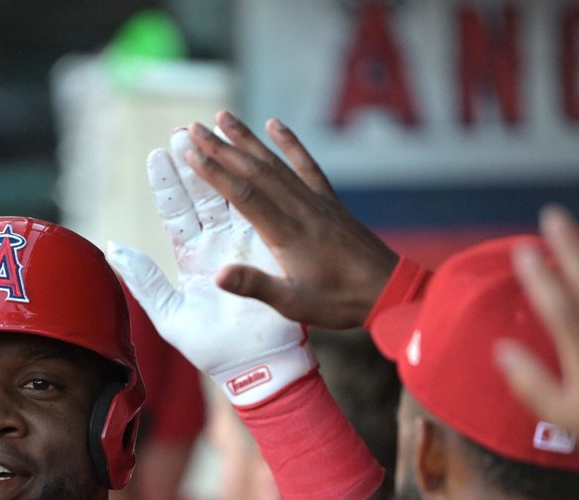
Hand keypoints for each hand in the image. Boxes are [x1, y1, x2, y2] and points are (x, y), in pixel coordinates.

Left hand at [106, 128, 312, 406]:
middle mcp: (219, 245)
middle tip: (182, 131)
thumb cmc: (213, 348)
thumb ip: (143, 280)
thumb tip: (113, 248)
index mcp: (193, 257)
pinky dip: (257, 185)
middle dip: (192, 163)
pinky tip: (252, 159)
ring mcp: (247, 243)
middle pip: (203, 194)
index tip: (156, 154)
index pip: (176, 212)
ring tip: (209, 136)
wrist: (257, 367)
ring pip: (232, 195)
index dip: (167, 184)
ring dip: (221, 166)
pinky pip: (263, 210)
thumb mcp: (168, 314)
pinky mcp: (271, 249)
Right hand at [181, 112, 397, 328]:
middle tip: (193, 128)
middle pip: (255, 171)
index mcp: (287, 233)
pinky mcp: (329, 201)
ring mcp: (316, 201)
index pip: (244, 195)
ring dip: (247, 139)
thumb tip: (217, 275)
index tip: (190, 152)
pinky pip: (307, 165)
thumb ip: (255, 286)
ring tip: (224, 116)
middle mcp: (300, 209)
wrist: (387, 289)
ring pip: (276, 163)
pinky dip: (290, 144)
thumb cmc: (339, 301)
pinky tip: (275, 125)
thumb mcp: (294, 303)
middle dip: (222, 148)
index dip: (215, 172)